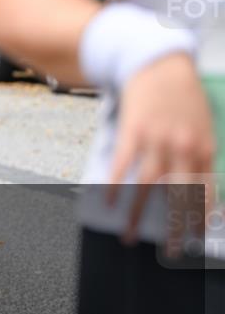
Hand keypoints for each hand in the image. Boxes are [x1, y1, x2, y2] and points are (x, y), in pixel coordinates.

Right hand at [108, 53, 215, 245]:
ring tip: (126, 232)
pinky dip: (114, 185)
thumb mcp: (203, 125)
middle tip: (165, 251)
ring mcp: (156, 140)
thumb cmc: (181, 95)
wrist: (159, 63)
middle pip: (177, 196)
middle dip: (171, 227)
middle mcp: (183, 147)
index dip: (197, 220)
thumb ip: (199, 154)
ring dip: (136, 213)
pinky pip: (122, 165)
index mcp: (205, 148)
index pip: (204, 193)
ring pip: (148, 186)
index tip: (190, 240)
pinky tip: (107, 200)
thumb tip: (194, 186)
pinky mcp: (132, 132)